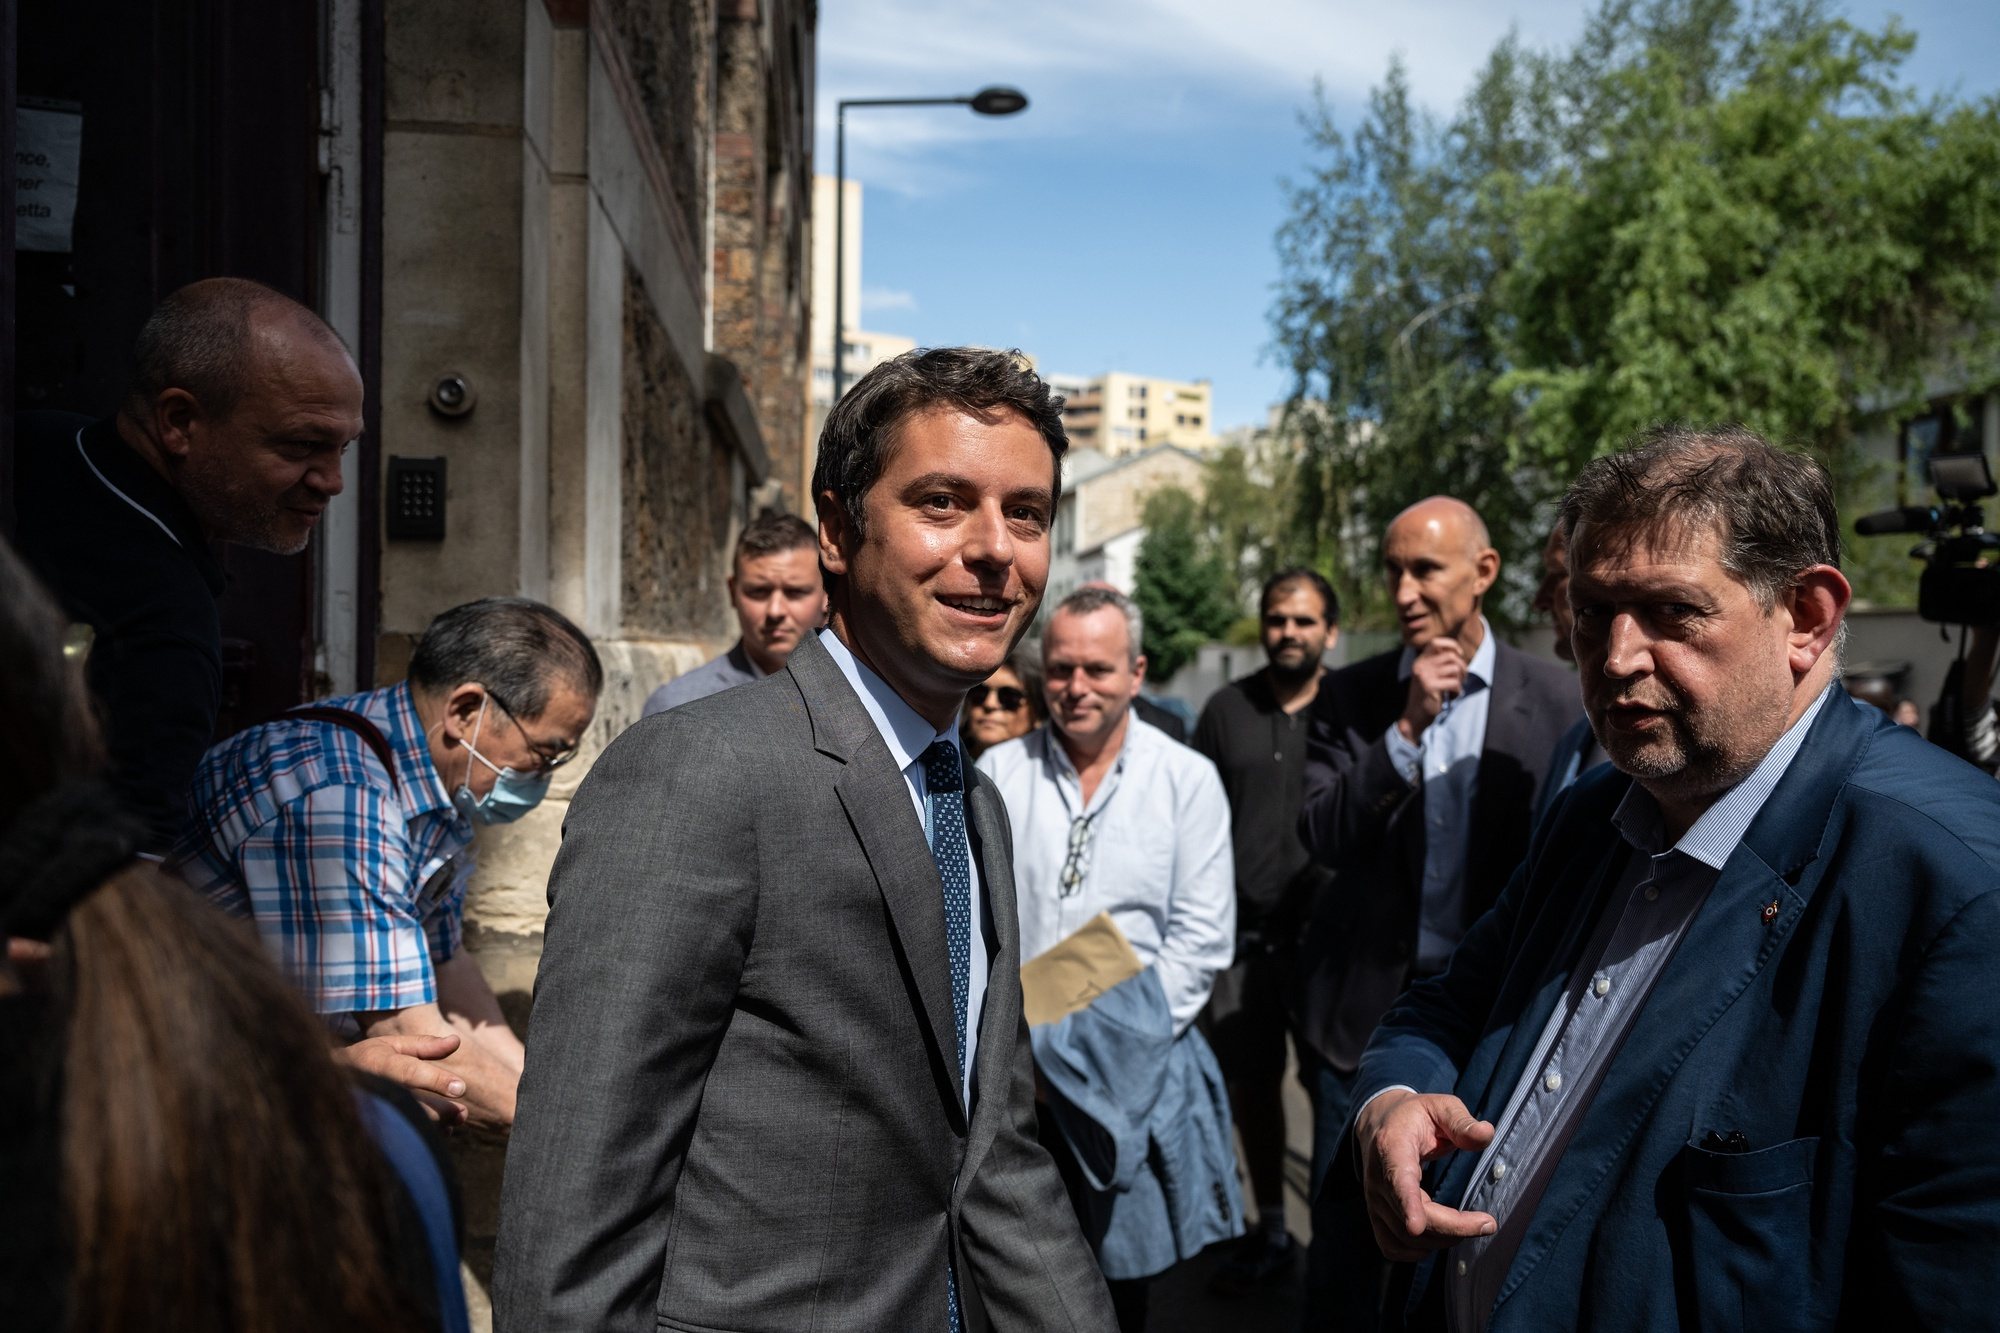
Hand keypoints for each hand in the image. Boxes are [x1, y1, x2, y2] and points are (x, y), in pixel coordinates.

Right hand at [337, 1031, 470, 1125]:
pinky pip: (398, 1138)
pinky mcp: (368, 1128)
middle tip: (461, 1114)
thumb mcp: (392, 1044)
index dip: (435, 1080)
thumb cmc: (365, 1059)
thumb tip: (456, 1041)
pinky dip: (420, 1138)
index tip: (461, 1088)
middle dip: (441, 1112)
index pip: (409, 1073)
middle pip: (412, 1105)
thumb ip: (425, 1045)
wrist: (323, 1083)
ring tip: (452, 1123)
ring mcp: (369, 1111)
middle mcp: (374, 1088)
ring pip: (406, 1125)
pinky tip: (436, 1132)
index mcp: (380, 1064)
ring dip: (434, 1128)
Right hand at [1355, 1089, 1496, 1261]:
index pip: (1397, 1179)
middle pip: (1411, 1218)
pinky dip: (1417, 1251)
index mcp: (1392, 1147)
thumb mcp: (1440, 1107)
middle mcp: (1377, 1179)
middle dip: (1453, 1227)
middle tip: (1488, 1223)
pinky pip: (1392, 1247)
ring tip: (1469, 1225)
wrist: (1378, 1123)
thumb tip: (1486, 1135)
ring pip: (1405, 1238)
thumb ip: (1462, 1122)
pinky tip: (1440, 1238)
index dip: (1407, 1204)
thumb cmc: (1415, 1116)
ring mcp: (1373, 1200)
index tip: (1416, 1226)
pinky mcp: (1375, 1216)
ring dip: (1441, 1239)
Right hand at [1399, 638, 1467, 741]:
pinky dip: (1458, 690)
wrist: (1414, 717)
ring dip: (1461, 679)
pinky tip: (1453, 695)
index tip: (1459, 655)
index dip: (1451, 645)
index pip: (1435, 642)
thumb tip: (1458, 653)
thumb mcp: (1428, 676)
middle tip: (1462, 678)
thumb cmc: (1426, 696)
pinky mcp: (1430, 687)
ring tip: (1455, 688)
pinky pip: (1454, 682)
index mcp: (1419, 661)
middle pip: (1451, 656)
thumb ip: (1438, 664)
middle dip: (1462, 667)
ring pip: (1455, 669)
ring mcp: (1424, 676)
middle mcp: (1420, 666)